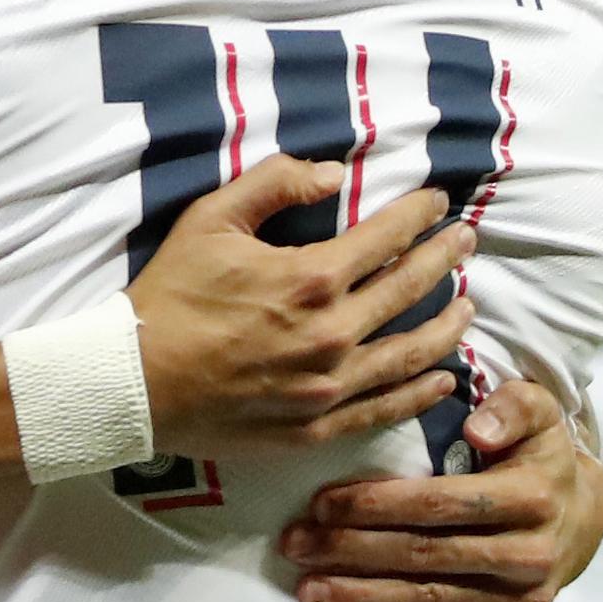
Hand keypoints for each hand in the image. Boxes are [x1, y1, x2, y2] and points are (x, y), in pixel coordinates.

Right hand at [132, 155, 477, 457]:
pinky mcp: (317, 427)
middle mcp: (333, 333)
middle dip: (445, 258)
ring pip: (412, 354)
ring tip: (468, 306)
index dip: (419, 214)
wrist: (134, 380)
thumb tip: (333, 174)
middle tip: (466, 240)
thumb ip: (274, 184)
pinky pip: (385, 409)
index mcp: (310, 278)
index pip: (386, 237)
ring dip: (448, 326)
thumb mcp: (210, 219)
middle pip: (411, 290)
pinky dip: (422, 392)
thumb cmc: (169, 294)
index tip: (439, 201)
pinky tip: (443, 378)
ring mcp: (329, 386)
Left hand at [277, 378, 597, 601]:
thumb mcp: (535, 411)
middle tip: (294, 545)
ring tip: (308, 592)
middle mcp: (531, 556)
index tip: (318, 502)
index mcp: (531, 499)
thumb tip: (478, 427)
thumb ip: (510, 407)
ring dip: (363, 600)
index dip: (376, 505)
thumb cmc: (536, 453)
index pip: (439, 504)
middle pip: (425, 556)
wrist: (580, 517)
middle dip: (351, 551)